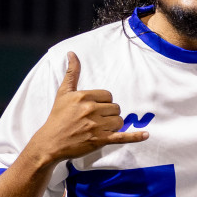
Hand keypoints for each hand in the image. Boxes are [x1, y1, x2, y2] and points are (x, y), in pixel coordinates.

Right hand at [33, 52, 149, 162]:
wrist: (50, 143)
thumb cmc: (57, 117)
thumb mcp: (63, 93)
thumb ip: (71, 73)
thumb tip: (72, 53)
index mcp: (84, 96)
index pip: (108, 95)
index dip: (103, 103)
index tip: (93, 109)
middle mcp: (91, 109)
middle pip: (115, 108)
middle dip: (108, 114)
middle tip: (94, 120)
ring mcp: (96, 126)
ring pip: (119, 121)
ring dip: (113, 125)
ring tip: (99, 129)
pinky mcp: (100, 140)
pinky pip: (122, 136)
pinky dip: (135, 136)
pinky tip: (146, 135)